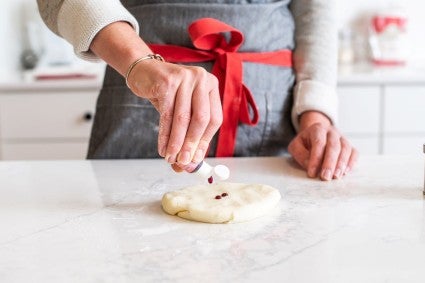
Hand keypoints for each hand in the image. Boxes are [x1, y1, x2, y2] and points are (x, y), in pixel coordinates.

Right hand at [90, 22, 221, 167]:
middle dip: (191, 144)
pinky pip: (167, 114)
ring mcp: (185, 78)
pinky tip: (162, 148)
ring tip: (171, 159)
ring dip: (176, 143)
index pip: (214, 119)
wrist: (142, 71)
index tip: (196, 159)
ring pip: (182, 118)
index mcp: (211, 85)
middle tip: (183, 162)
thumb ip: (187, 135)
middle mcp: (201, 79)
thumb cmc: (166, 93)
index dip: (205, 141)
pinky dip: (165, 135)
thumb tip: (188, 165)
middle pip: (201, 118)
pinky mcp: (168, 82)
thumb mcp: (182, 110)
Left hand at [288, 111, 357, 180]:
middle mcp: (332, 132)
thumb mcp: (296, 146)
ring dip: (341, 164)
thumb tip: (310, 165)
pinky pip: (354, 153)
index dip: (316, 159)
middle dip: (329, 163)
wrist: (315, 134)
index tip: (312, 173)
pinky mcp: (349, 146)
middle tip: (325, 177)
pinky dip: (351, 162)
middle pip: (334, 146)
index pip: (318, 143)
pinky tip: (345, 172)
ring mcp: (342, 138)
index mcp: (317, 129)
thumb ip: (300, 154)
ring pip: (345, 149)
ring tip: (335, 176)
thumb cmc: (305, 143)